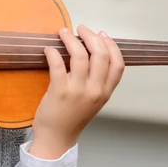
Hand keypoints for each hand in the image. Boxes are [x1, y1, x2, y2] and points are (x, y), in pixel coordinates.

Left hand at [30, 25, 123, 158]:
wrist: (57, 137)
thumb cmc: (74, 116)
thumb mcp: (95, 99)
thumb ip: (98, 79)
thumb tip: (93, 49)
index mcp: (106, 92)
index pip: (118, 64)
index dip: (111, 45)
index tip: (101, 34)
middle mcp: (95, 91)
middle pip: (100, 54)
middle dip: (90, 36)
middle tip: (81, 28)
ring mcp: (77, 91)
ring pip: (79, 55)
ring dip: (71, 39)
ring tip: (63, 32)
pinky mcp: (59, 91)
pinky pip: (58, 64)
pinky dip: (53, 52)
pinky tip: (49, 49)